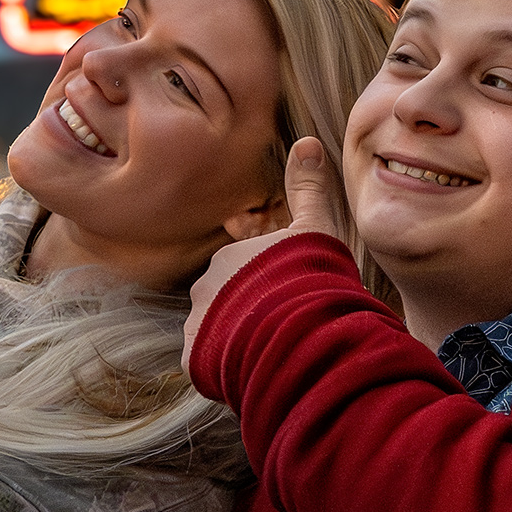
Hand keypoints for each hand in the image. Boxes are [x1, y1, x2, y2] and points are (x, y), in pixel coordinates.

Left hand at [182, 137, 343, 374]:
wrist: (299, 334)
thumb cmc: (308, 278)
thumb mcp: (314, 228)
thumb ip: (308, 189)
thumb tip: (307, 141)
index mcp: (230, 257)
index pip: (244, 271)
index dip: (268, 285)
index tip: (290, 297)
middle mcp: (205, 288)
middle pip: (226, 301)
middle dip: (249, 314)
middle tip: (285, 327)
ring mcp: (198, 326)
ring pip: (215, 334)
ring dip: (238, 343)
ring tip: (273, 353)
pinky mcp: (196, 361)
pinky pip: (208, 365)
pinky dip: (227, 370)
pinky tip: (256, 370)